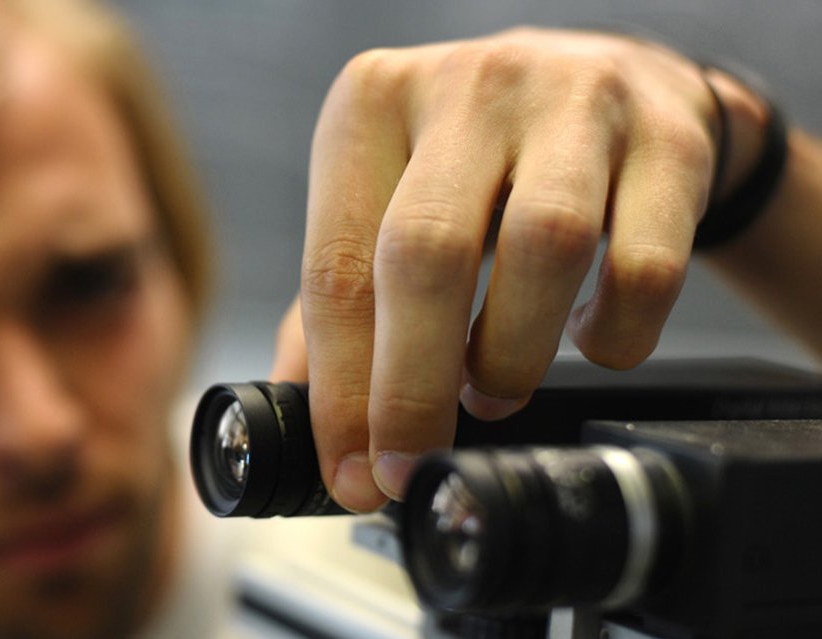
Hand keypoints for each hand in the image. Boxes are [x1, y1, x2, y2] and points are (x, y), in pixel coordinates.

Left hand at [271, 27, 759, 510]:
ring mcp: (575, 102)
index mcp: (374, 105)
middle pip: (426, 253)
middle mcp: (469, 88)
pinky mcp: (670, 139)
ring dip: (511, 358)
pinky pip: (648, 267)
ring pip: (545, 249)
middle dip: (413, 388)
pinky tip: (587, 338)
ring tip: (494, 393)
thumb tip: (299, 405)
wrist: (617, 80)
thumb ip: (339, 295)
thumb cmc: (482, 158)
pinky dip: (614, 335)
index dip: (342, 390)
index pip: (337, 265)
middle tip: (414, 463)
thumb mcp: (390, 196)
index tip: (357, 472)